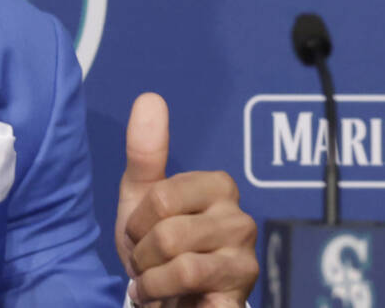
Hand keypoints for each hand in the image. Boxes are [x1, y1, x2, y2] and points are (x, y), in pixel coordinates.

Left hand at [115, 93, 257, 306]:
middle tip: (148, 263)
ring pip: (179, 263)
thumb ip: (145, 150)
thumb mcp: (141, 194)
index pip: (160, 197)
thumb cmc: (157, 242)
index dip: (138, 222)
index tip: (143, 233)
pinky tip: (163, 300)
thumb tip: (150, 97)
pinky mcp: (241, 293)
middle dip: (142, 255)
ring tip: (154, 282)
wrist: (170, 298)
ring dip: (151, 280)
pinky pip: (194, 288)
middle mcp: (241, 220)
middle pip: (166, 233)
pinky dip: (162, 296)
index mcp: (219, 186)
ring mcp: (245, 259)